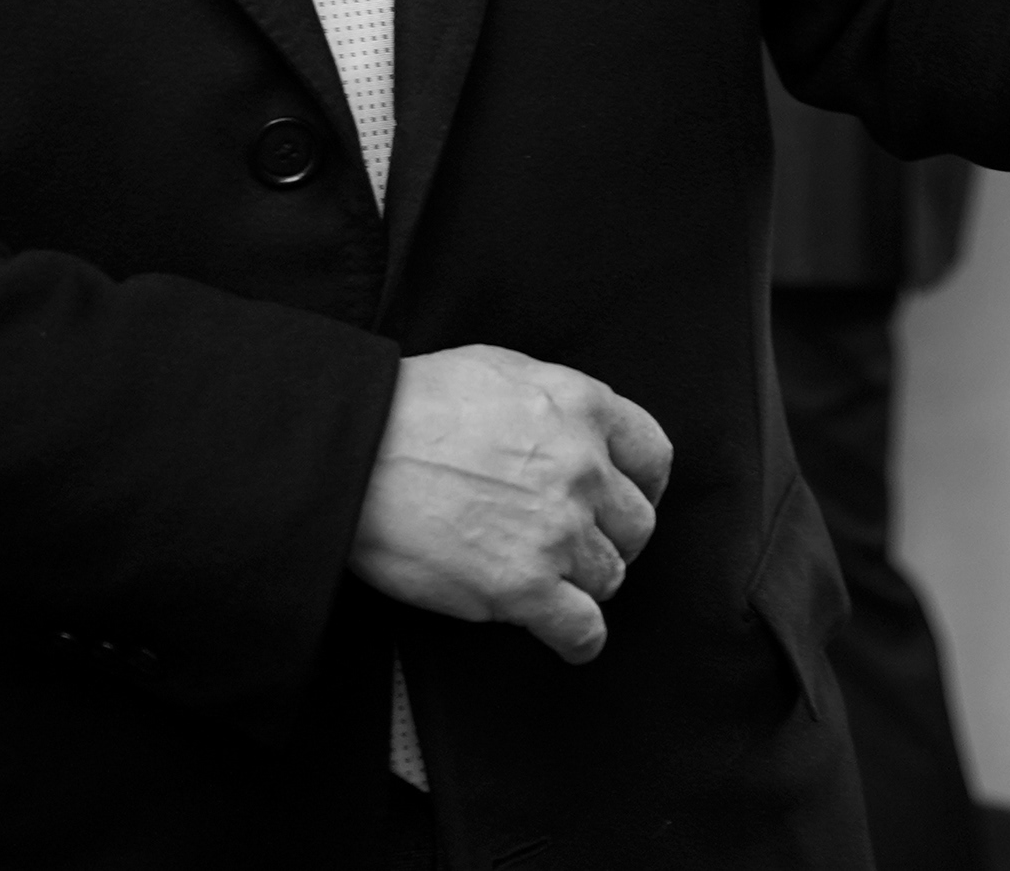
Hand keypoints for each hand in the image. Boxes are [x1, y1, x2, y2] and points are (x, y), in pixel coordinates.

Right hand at [348, 345, 673, 664]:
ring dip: (584, 584)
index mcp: (581, 406)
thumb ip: (554, 402)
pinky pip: (583, 630)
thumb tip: (571, 430)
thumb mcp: (501, 370)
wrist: (357, 449)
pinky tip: (568, 637)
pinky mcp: (524, 587)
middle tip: (578, 545)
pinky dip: (580, 640)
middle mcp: (582, 468)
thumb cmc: (412, 404)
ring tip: (553, 582)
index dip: (642, 486)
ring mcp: (557, 531)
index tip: (627, 502)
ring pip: (609, 577)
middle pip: (636, 525)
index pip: (653, 456)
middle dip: (611, 538)